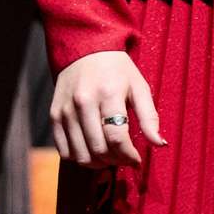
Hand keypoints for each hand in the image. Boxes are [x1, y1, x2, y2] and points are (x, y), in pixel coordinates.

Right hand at [51, 50, 163, 169]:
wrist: (85, 50)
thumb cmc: (117, 70)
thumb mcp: (139, 87)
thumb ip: (149, 117)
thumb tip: (159, 144)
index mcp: (108, 93)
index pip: (117, 137)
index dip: (129, 156)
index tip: (136, 160)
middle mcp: (83, 103)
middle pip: (99, 149)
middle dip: (116, 161)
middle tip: (124, 157)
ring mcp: (65, 110)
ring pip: (81, 155)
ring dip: (99, 163)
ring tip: (110, 156)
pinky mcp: (54, 116)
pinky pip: (64, 151)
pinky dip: (80, 158)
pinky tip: (92, 150)